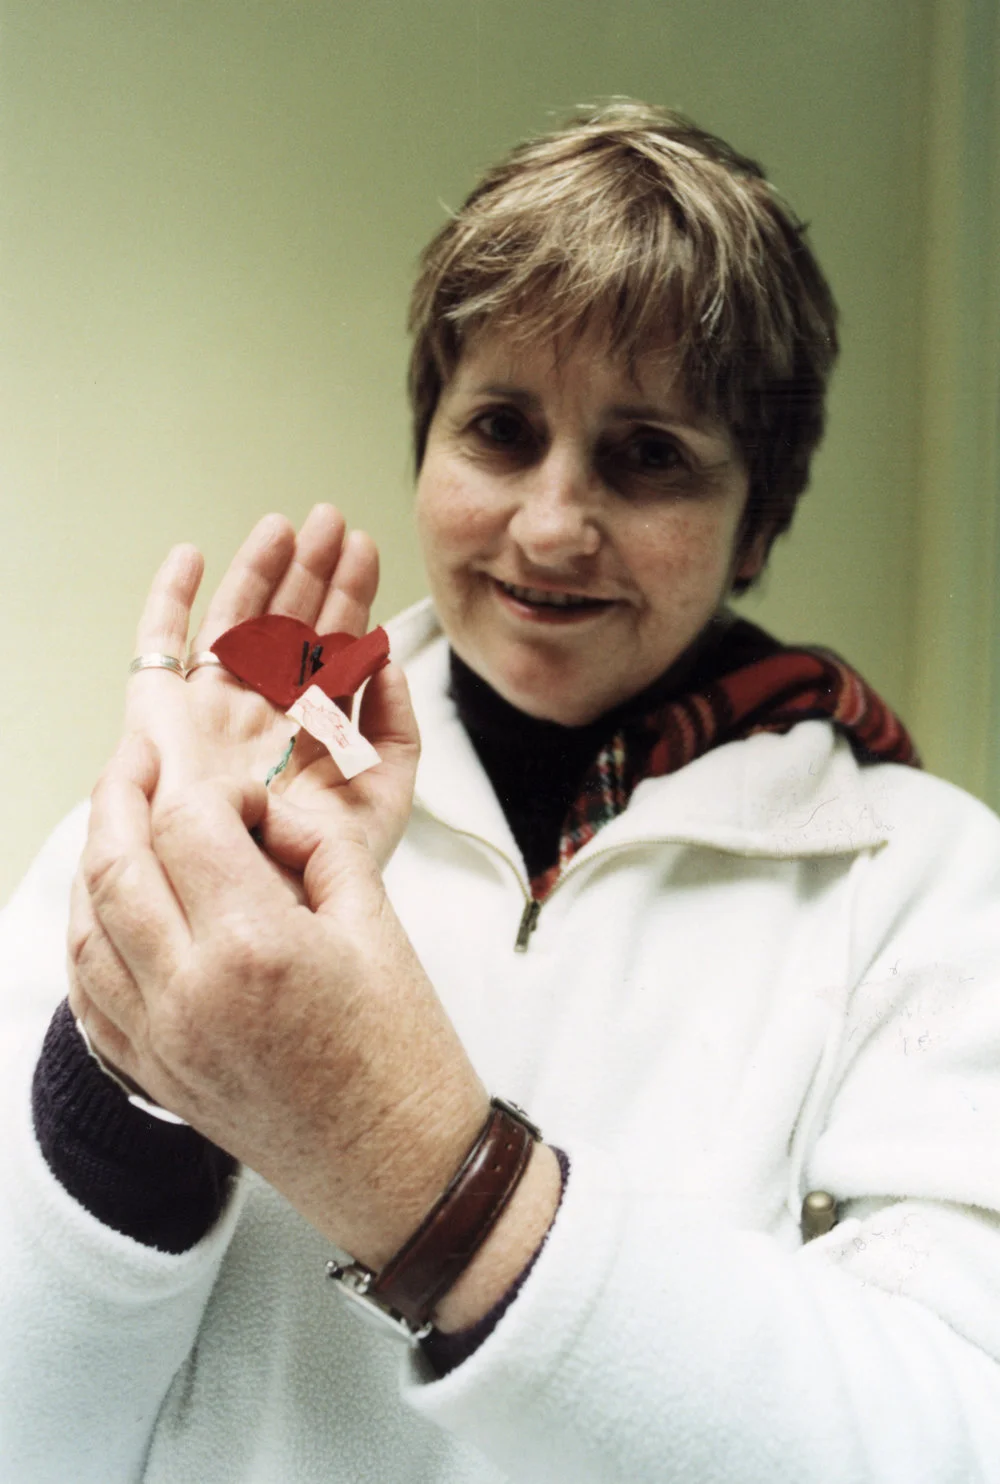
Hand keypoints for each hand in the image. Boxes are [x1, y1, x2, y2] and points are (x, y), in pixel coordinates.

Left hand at [70, 735, 488, 1269]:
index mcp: (256, 948)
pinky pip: (86, 993)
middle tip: (136, 758)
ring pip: (85, 926)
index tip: (248, 797)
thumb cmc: (403, 1054)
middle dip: (120, 795)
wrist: (399, 1169)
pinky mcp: (153, 1074)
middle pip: (115, 864)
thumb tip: (265, 816)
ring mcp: (161, 1041)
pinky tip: (106, 907)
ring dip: (93, 861)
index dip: (215, 789)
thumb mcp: (378, 924)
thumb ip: (315, 847)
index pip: (190, 825)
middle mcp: (190, 993)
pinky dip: (86, 935)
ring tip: (117, 821)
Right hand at [128, 505, 418, 870]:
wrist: (255, 905)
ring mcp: (211, 712)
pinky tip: (191, 555)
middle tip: (331, 520)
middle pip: (287, 625)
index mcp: (310, 731)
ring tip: (283, 526)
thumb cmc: (321, 867)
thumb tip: (392, 662)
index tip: (365, 549)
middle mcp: (261, 715)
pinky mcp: (163, 717)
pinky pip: (160, 647)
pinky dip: (169, 600)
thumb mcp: (385, 796)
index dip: (349, 598)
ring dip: (256, 572)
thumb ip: (398, 730)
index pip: (331, 648)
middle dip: (310, 573)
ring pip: (235, 624)